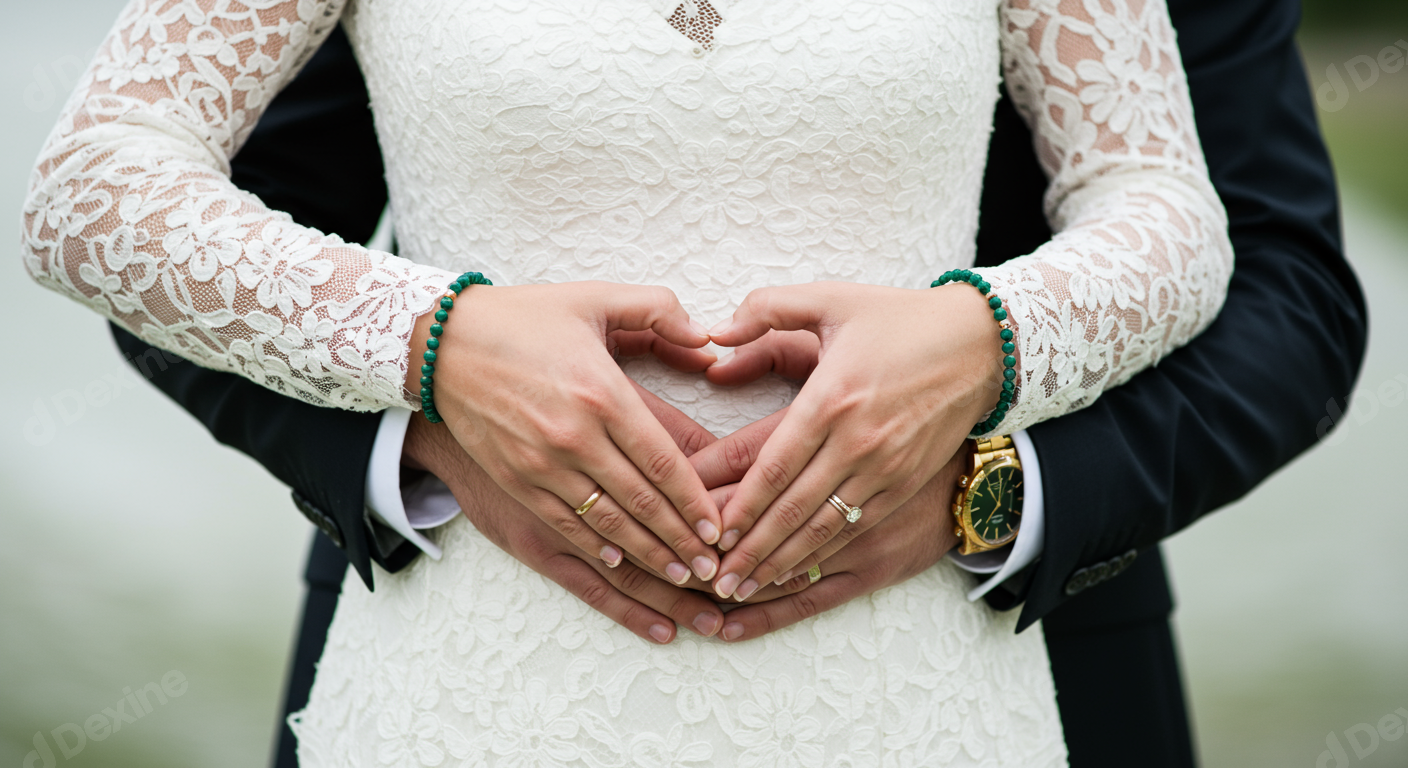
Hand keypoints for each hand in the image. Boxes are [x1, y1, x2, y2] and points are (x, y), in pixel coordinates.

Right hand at [406, 281, 723, 584]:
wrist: (441, 343)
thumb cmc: (524, 318)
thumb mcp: (595, 297)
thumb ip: (659, 311)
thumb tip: (707, 339)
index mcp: (602, 392)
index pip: (662, 461)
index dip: (695, 501)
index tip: (720, 527)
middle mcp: (574, 435)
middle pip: (642, 501)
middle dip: (682, 540)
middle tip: (714, 567)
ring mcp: (541, 463)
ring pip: (607, 522)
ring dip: (648, 554)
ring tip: (680, 576)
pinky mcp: (516, 479)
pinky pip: (565, 523)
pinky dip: (597, 547)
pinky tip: (622, 561)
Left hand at [704, 281, 1002, 598]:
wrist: (983, 344)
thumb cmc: (900, 320)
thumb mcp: (831, 299)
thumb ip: (767, 311)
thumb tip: (715, 337)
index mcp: (832, 397)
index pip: (773, 464)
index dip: (737, 505)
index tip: (706, 531)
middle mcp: (858, 441)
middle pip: (792, 508)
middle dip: (749, 549)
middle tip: (710, 578)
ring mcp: (885, 468)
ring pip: (822, 529)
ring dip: (779, 562)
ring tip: (739, 590)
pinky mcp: (904, 483)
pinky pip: (854, 529)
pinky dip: (819, 556)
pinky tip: (790, 572)